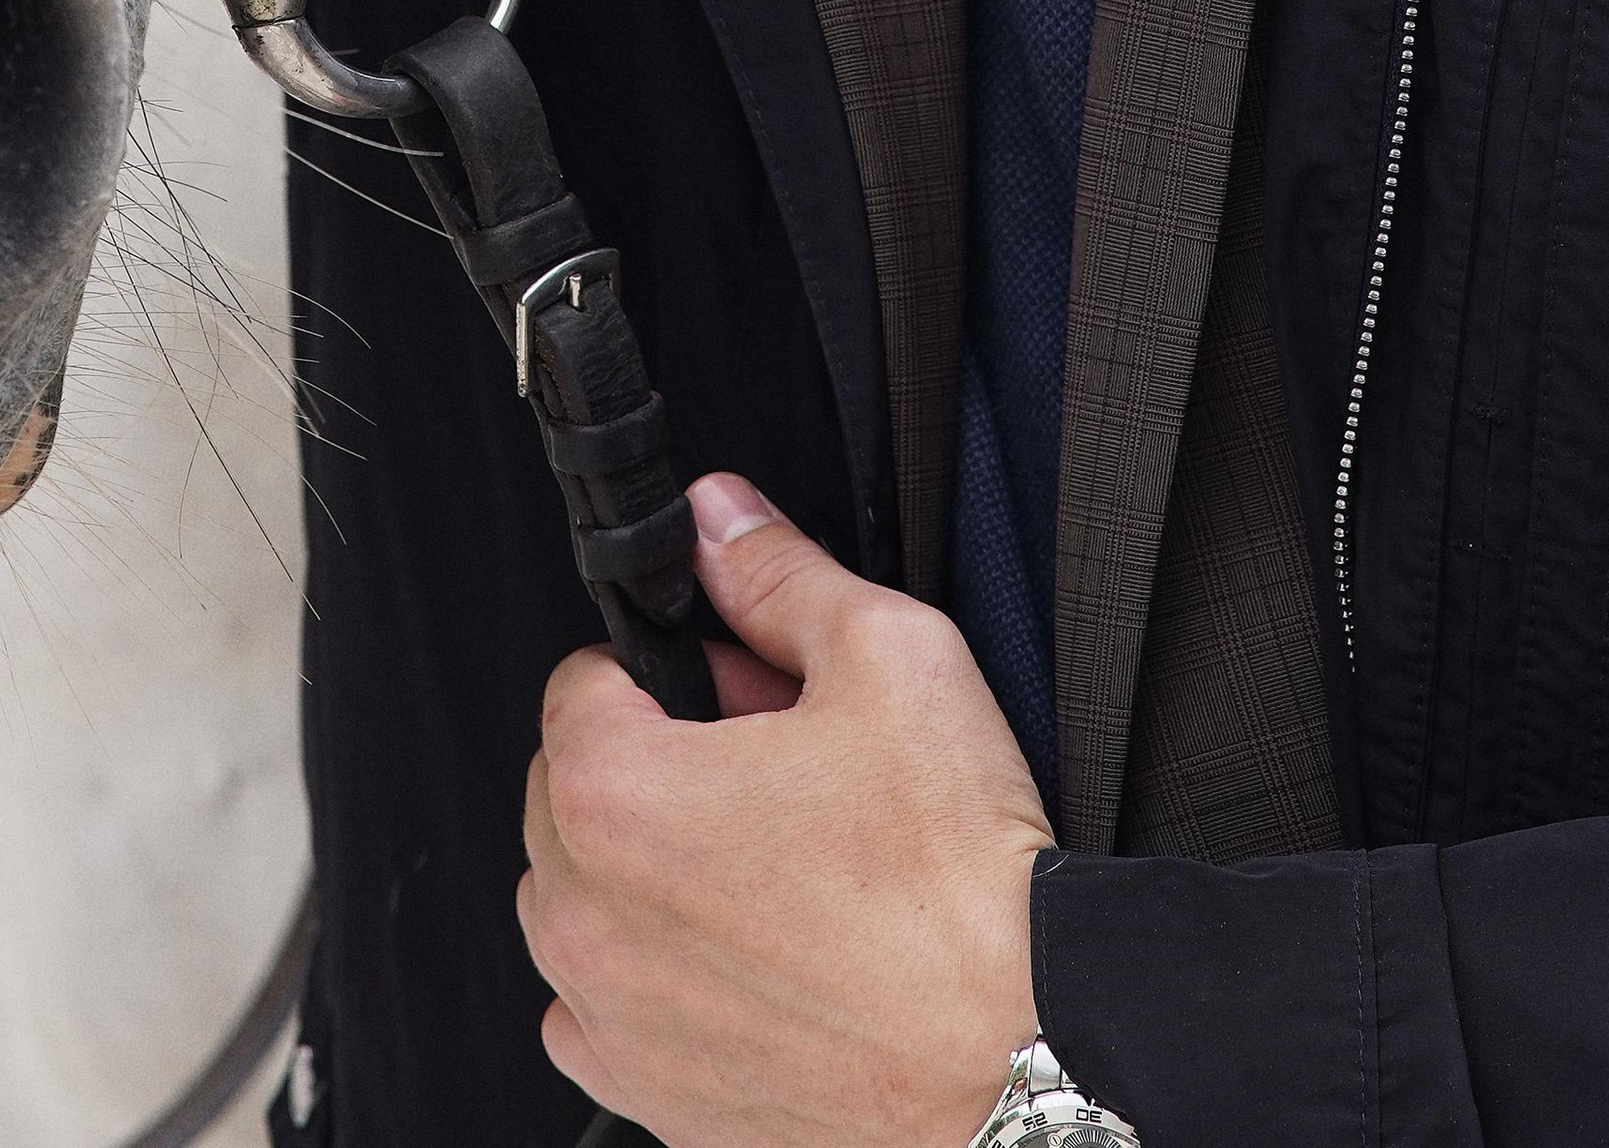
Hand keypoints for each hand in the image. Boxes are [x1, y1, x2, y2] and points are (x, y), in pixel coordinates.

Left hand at [518, 475, 1050, 1147]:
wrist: (1031, 1062)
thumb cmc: (962, 889)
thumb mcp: (888, 659)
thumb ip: (778, 573)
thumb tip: (718, 520)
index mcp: (613, 795)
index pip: (585, 681)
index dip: (681, 672)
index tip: (750, 698)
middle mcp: (586, 919)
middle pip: (577, 792)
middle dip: (664, 768)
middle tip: (782, 781)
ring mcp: (615, 1024)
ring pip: (586, 906)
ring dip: (652, 877)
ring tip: (780, 875)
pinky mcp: (657, 1105)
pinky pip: (603, 1020)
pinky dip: (657, 987)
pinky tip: (756, 967)